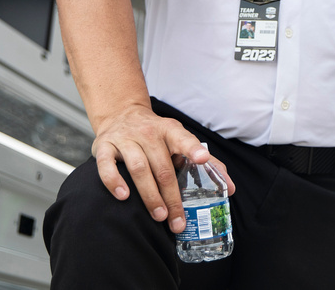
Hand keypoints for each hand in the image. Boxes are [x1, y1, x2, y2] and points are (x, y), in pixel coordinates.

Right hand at [91, 104, 235, 233]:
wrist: (121, 114)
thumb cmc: (157, 135)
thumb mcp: (180, 140)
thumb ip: (205, 162)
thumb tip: (230, 188)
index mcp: (170, 130)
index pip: (184, 139)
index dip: (194, 149)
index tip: (202, 159)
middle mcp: (148, 132)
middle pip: (162, 166)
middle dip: (171, 196)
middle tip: (177, 220)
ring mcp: (125, 138)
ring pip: (138, 167)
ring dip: (149, 194)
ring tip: (159, 215)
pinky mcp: (104, 146)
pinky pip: (107, 165)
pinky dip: (114, 181)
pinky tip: (124, 197)